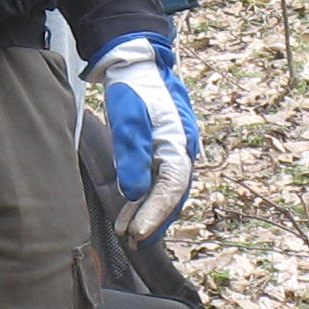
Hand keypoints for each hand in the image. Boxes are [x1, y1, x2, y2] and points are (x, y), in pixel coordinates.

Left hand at [87, 35, 197, 242]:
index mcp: (178, 144)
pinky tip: (128, 216)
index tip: (136, 233)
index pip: (171, 188)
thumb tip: (132, 192)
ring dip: (147, 215)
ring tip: (127, 236)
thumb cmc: (133, 89)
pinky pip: (155, 184)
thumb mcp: (128, 119)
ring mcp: (171, 153)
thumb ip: (131, 155)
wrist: (136, 65)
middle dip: (154, 222)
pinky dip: (142, 202)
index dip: (155, 213)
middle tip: (133, 243)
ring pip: (163, 193)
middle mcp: (181, 152)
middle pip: (172, 196)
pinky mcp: (159, 153)